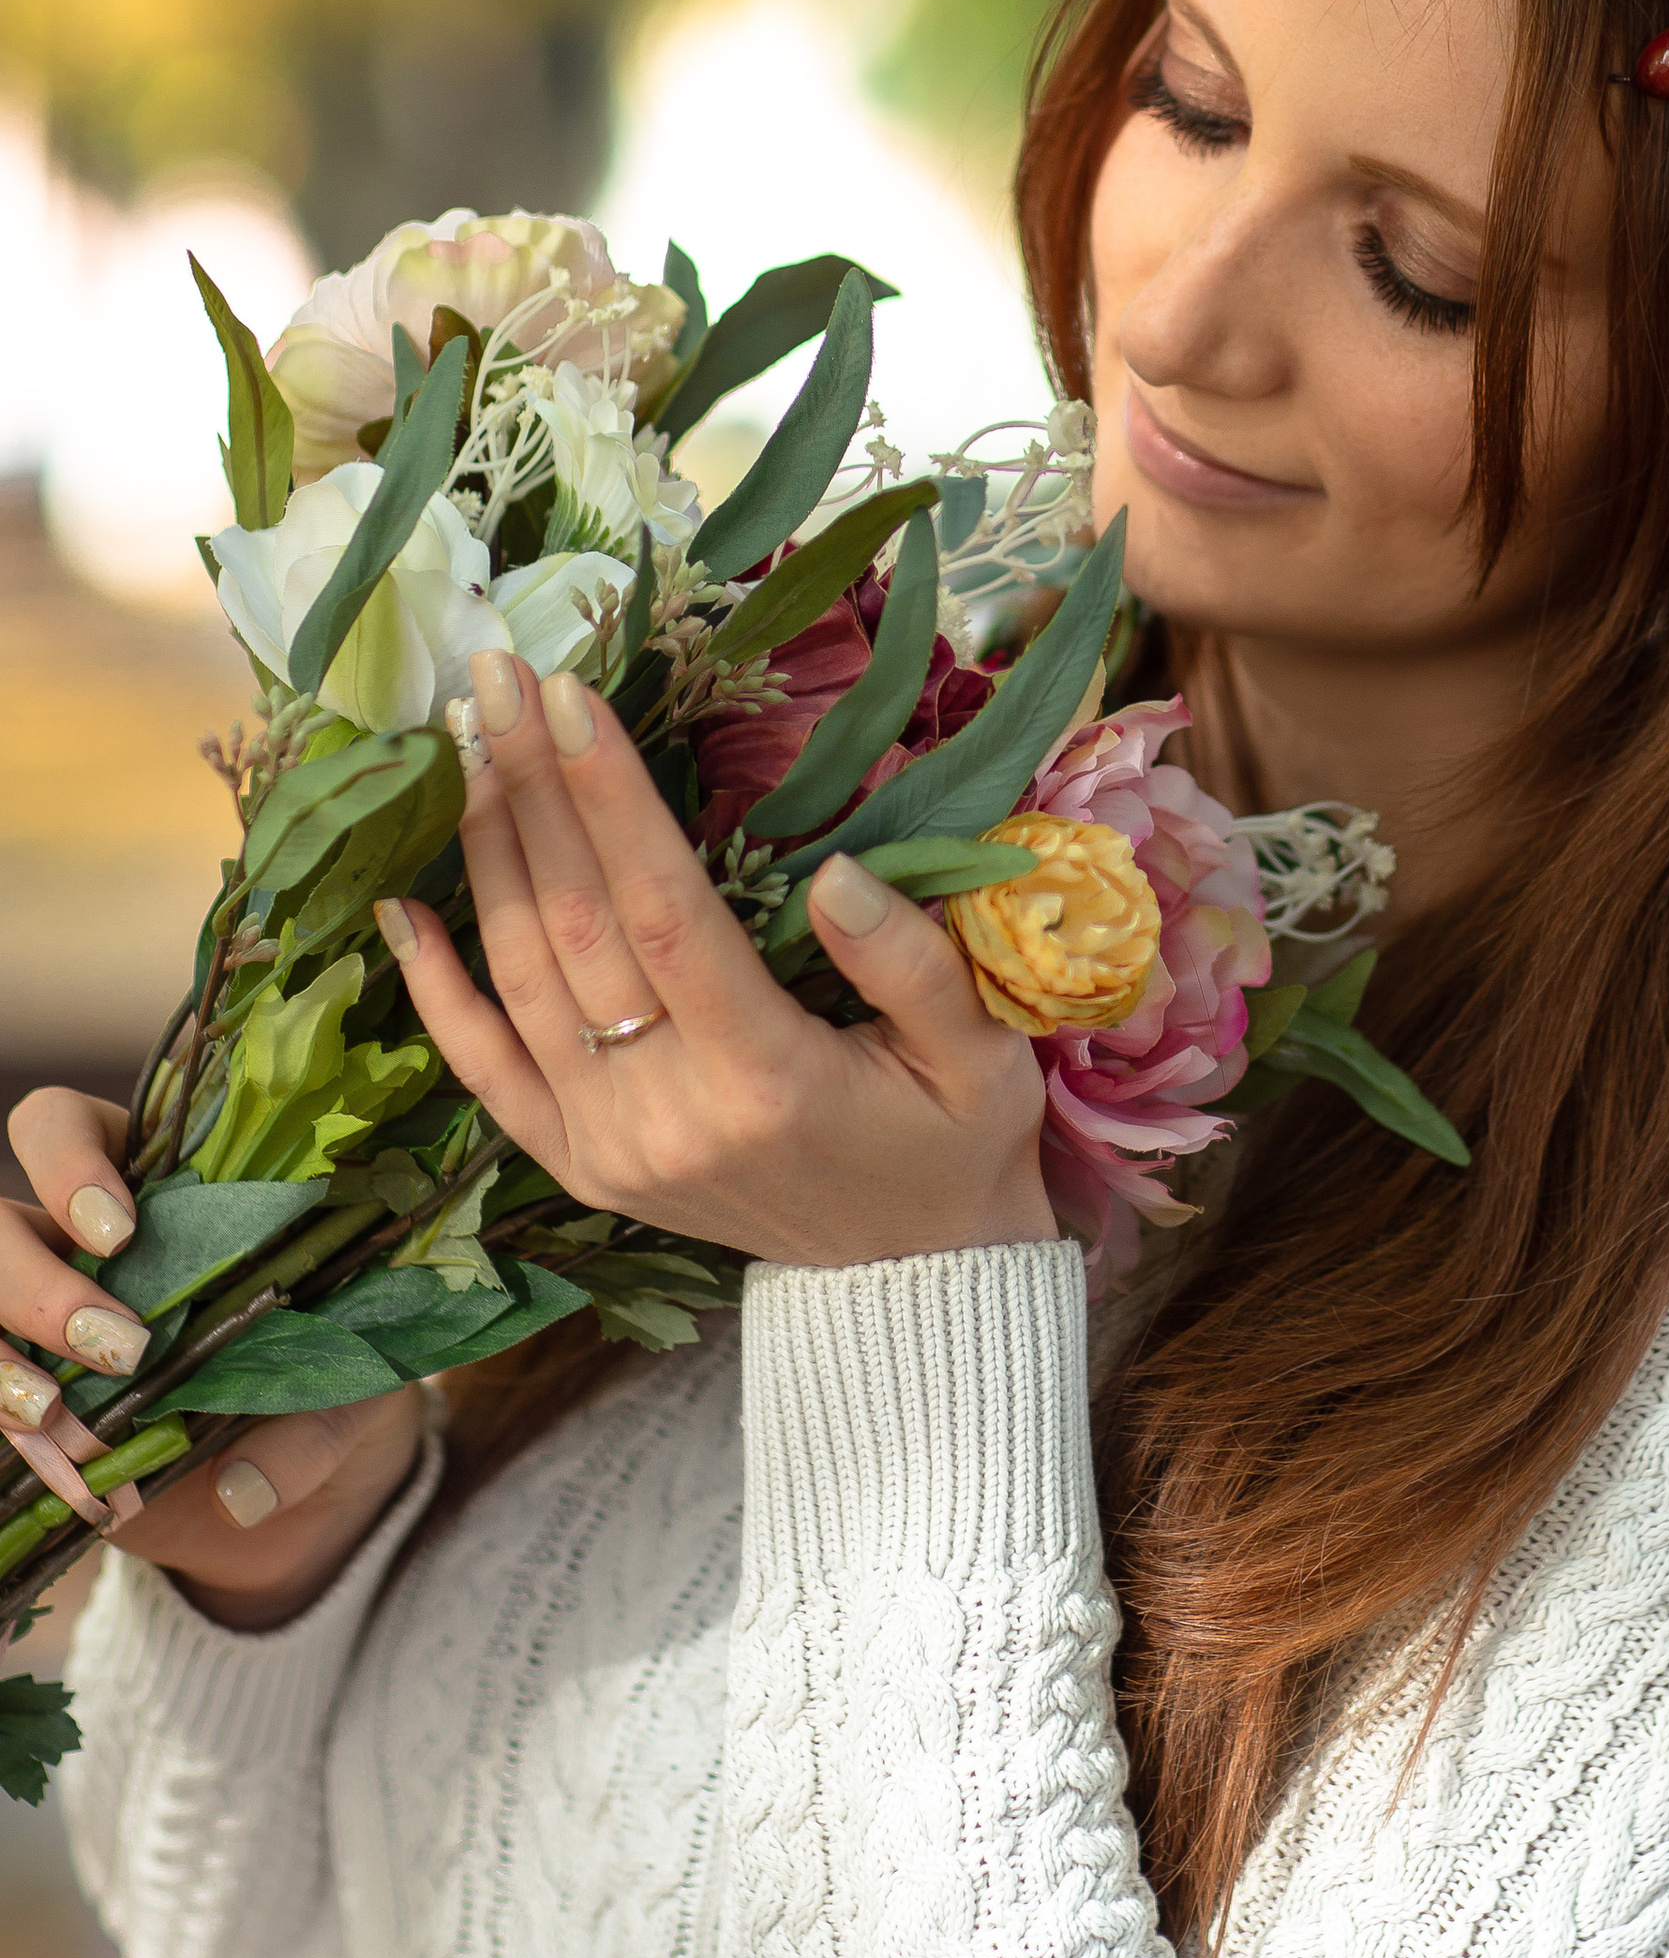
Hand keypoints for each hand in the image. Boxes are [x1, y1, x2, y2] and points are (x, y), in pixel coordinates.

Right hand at [4, 1088, 423, 1629]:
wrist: (306, 1496)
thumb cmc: (327, 1390)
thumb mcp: (349, 1391)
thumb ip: (309, 1424)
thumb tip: (242, 1491)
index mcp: (152, 1183)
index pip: (60, 1127)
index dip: (66, 1164)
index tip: (121, 1232)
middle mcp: (73, 1245)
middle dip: (37, 1287)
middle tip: (119, 1348)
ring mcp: (40, 1325)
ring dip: (4, 1368)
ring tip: (66, 1420)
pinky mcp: (33, 1406)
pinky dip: (24, 1445)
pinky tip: (78, 1480)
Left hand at [376, 655, 1054, 1272]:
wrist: (910, 1282)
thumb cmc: (955, 1145)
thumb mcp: (981, 1054)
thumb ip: (911, 964)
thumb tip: (833, 871)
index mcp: (768, 1079)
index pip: (665, 913)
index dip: (608, 800)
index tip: (568, 695)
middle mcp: (668, 1115)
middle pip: (576, 926)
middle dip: (530, 787)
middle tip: (492, 675)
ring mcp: (610, 1148)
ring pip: (521, 979)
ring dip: (484, 852)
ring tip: (464, 742)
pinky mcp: (578, 1168)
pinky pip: (485, 1072)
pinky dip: (434, 989)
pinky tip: (398, 906)